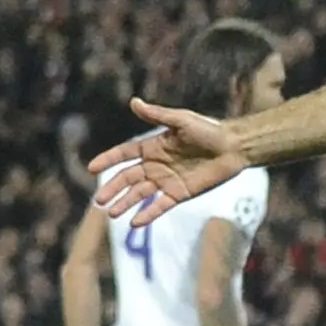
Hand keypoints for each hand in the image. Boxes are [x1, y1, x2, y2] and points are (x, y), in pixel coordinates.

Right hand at [88, 100, 248, 226]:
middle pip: (128, 178)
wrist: (233, 147)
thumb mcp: (181, 120)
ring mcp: (167, 180)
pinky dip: (148, 214)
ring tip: (111, 213)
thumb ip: (157, 115)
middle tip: (98, 200)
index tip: (92, 168)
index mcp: (153, 146)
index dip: (108, 160)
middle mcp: (156, 164)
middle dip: (113, 188)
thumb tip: (134, 102)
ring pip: (140, 194)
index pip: (125, 154)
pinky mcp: (180, 194)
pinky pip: (160, 205)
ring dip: (125, 203)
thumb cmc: (208, 130)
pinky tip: (135, 223)